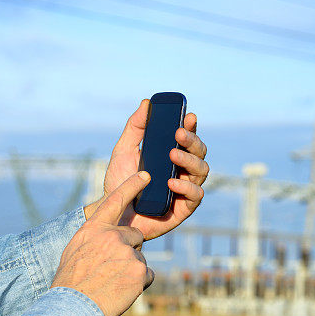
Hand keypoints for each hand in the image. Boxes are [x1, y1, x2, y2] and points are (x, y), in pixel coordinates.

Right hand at [53, 172, 154, 315]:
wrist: (71, 311)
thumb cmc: (71, 284)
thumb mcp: (76, 251)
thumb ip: (95, 239)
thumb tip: (110, 236)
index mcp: (94, 229)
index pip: (115, 200)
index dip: (132, 186)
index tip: (146, 175)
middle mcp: (112, 236)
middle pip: (135, 237)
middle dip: (129, 251)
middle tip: (110, 270)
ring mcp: (128, 253)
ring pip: (140, 259)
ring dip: (131, 271)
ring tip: (111, 284)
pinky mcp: (140, 271)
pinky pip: (147, 276)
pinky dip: (138, 285)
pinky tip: (120, 292)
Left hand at [83, 99, 208, 239]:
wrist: (112, 213)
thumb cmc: (120, 182)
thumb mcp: (124, 150)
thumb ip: (135, 127)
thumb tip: (147, 102)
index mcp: (172, 155)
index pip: (188, 138)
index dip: (192, 126)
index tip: (188, 116)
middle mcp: (183, 170)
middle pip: (200, 152)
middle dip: (192, 141)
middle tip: (178, 134)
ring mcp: (185, 189)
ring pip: (202, 170)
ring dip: (190, 160)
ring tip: (172, 155)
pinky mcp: (184, 209)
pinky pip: (196, 196)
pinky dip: (186, 188)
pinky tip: (171, 182)